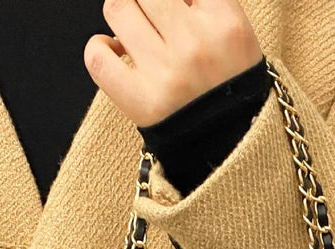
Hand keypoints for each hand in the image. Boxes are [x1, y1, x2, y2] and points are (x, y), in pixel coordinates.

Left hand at [84, 0, 264, 126]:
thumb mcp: (236, 36)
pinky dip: (98, 47)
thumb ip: (203, 3)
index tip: (174, 7)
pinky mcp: (141, 101)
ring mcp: (166, 73)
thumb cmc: (230, 85)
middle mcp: (196, 44)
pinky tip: (112, 50)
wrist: (232, 147)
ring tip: (133, 29)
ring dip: (121, 13)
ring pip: (117, 8)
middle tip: (150, 14)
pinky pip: (98, 57)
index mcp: (226, 23)